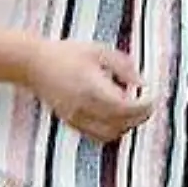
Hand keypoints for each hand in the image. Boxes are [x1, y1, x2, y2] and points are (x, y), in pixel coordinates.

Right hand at [25, 39, 154, 142]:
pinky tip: (115, 115)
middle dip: (139, 116)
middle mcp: (84, 107)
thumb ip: (123, 66)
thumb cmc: (67, 53)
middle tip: (148, 104)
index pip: (126, 107)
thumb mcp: (99, 51)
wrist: (34, 65)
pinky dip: (112, 129)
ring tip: (132, 109)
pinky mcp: (71, 123)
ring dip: (126, 125)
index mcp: (92, 88)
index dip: (144, 106)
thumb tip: (142, 83)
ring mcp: (76, 118)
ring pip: (110, 134)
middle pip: (121, 123)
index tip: (152, 97)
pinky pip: (97, 135)